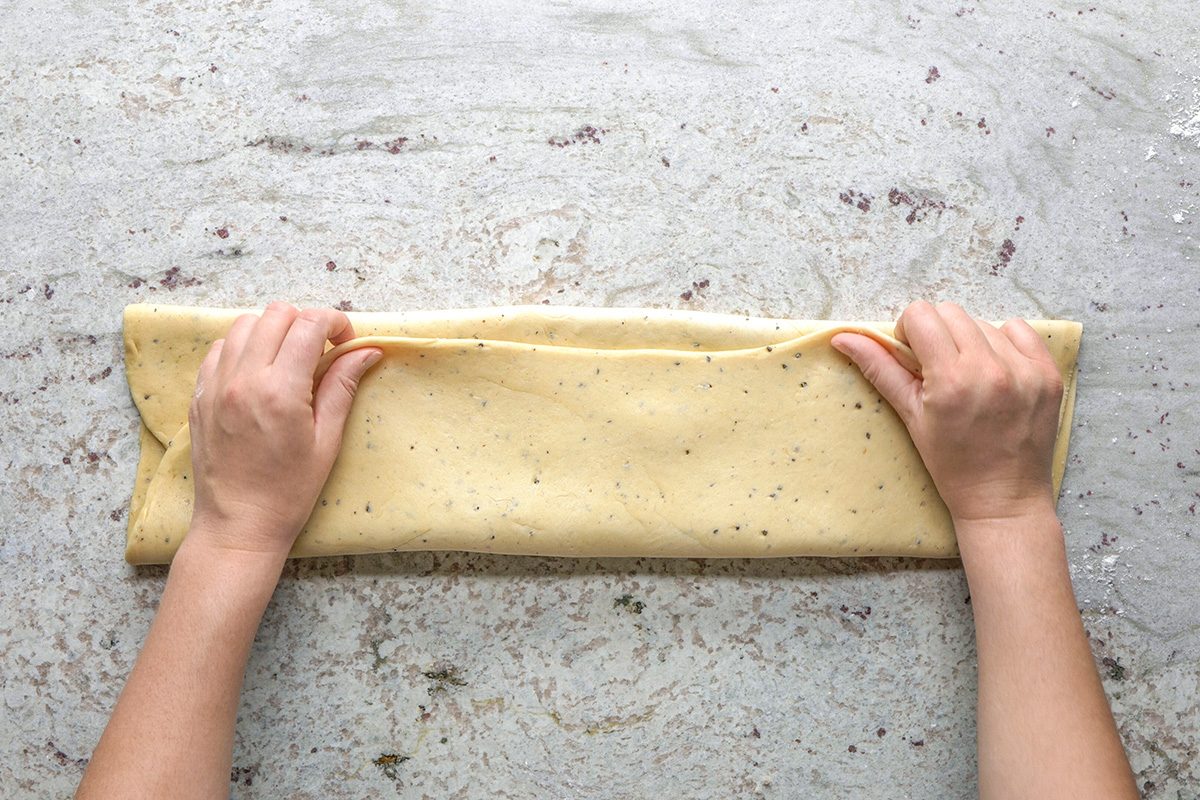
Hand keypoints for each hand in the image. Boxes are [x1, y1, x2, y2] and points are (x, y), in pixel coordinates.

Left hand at [186, 301, 381, 556]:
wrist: (238, 525)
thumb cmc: (289, 492)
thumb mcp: (326, 441)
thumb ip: (342, 387)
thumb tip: (366, 350)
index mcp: (280, 390)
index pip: (309, 324)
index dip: (335, 322)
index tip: (347, 341)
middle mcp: (243, 379)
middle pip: (276, 314)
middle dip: (306, 322)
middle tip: (322, 350)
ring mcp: (215, 386)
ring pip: (243, 324)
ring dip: (273, 330)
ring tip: (289, 359)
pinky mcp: (199, 396)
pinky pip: (219, 349)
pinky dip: (242, 347)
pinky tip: (258, 372)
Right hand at [831, 300, 1063, 524]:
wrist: (1003, 498)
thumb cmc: (951, 463)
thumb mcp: (910, 417)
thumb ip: (879, 369)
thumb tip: (842, 338)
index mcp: (951, 380)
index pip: (921, 315)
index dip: (909, 331)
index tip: (912, 357)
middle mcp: (990, 368)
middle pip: (951, 313)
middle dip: (936, 333)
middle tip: (937, 368)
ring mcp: (1025, 370)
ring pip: (982, 322)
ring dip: (968, 340)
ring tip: (969, 375)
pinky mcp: (1048, 374)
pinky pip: (1020, 331)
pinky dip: (1003, 343)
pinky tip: (996, 371)